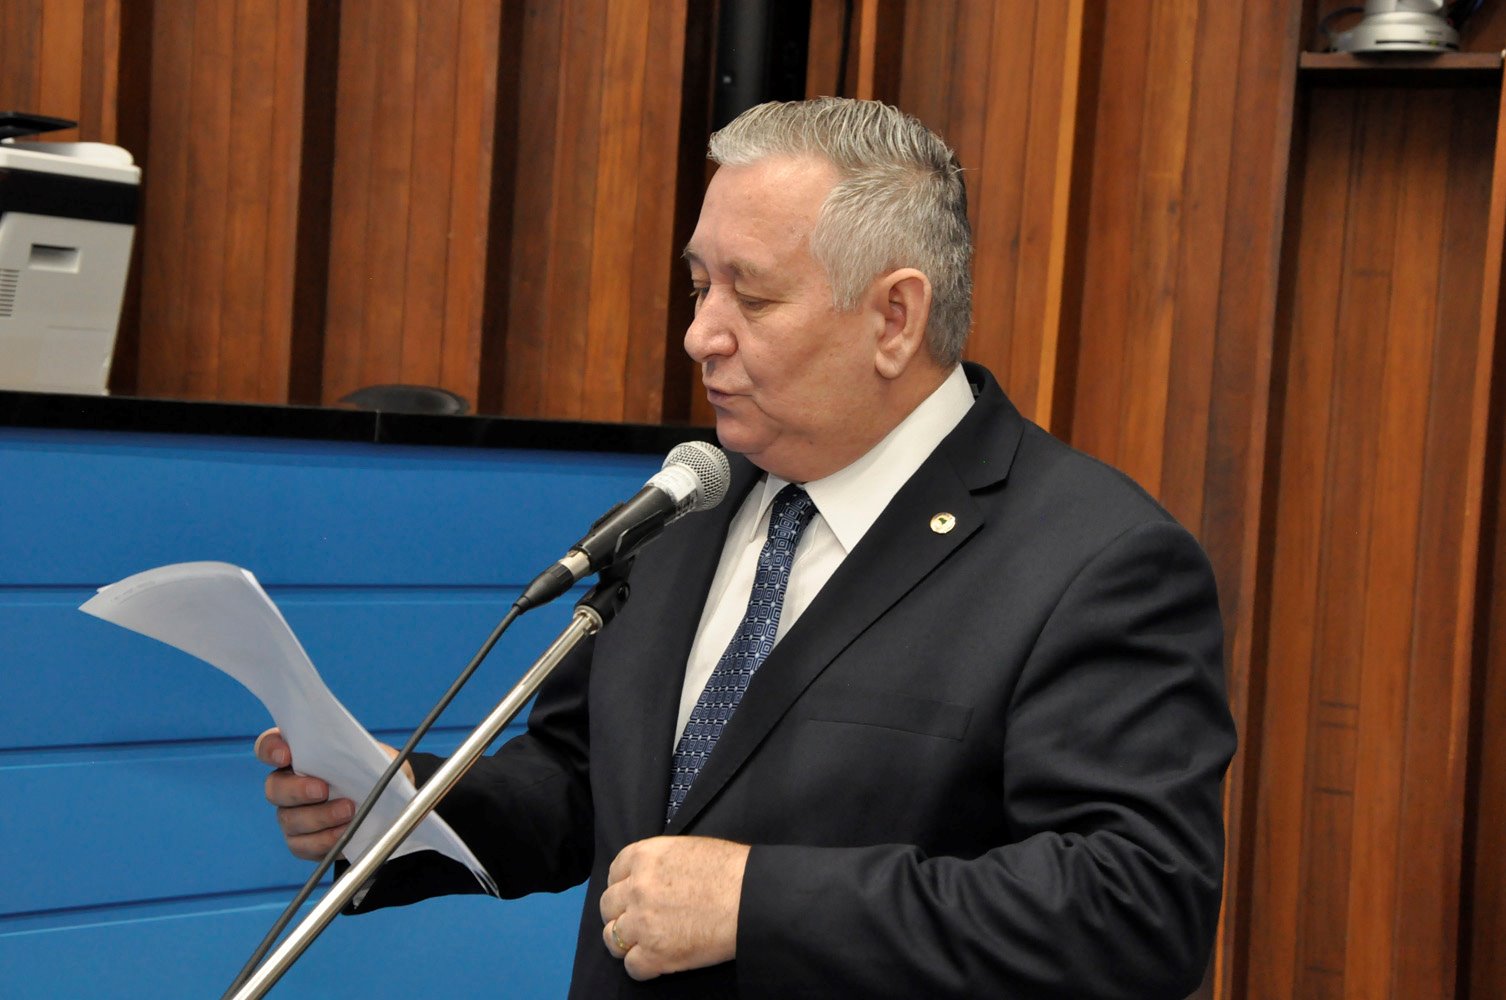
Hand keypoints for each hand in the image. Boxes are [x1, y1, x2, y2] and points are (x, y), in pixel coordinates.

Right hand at [254, 727, 410, 860]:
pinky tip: (343, 833)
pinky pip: (303, 845)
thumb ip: (357, 751)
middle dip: (297, 789)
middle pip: (274, 788)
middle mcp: (286, 785)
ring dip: (319, 817)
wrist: (386, 801)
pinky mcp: (302, 841)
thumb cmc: (372, 770)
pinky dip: (324, 840)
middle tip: (323, 790)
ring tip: (348, 811)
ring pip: (289, 819)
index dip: (271, 749)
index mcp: (298, 755)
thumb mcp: (370, 754)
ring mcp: (291, 814)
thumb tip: (359, 754)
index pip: (269, 746)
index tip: (286, 754)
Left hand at [598, 835, 749, 980]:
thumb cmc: (731, 871)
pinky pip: (632, 966)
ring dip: (625, 942)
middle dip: (620, 914)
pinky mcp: (655, 953)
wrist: (752, 897)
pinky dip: (643, 966)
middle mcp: (637, 888)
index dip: (622, 886)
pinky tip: (658, 961)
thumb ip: (660, 862)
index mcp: (644, 856)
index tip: (630, 895)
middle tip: (637, 921)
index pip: (614, 873)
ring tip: (643, 944)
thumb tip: (654, 876)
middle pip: (608, 906)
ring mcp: (643, 922)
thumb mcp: (688, 849)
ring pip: (612, 937)